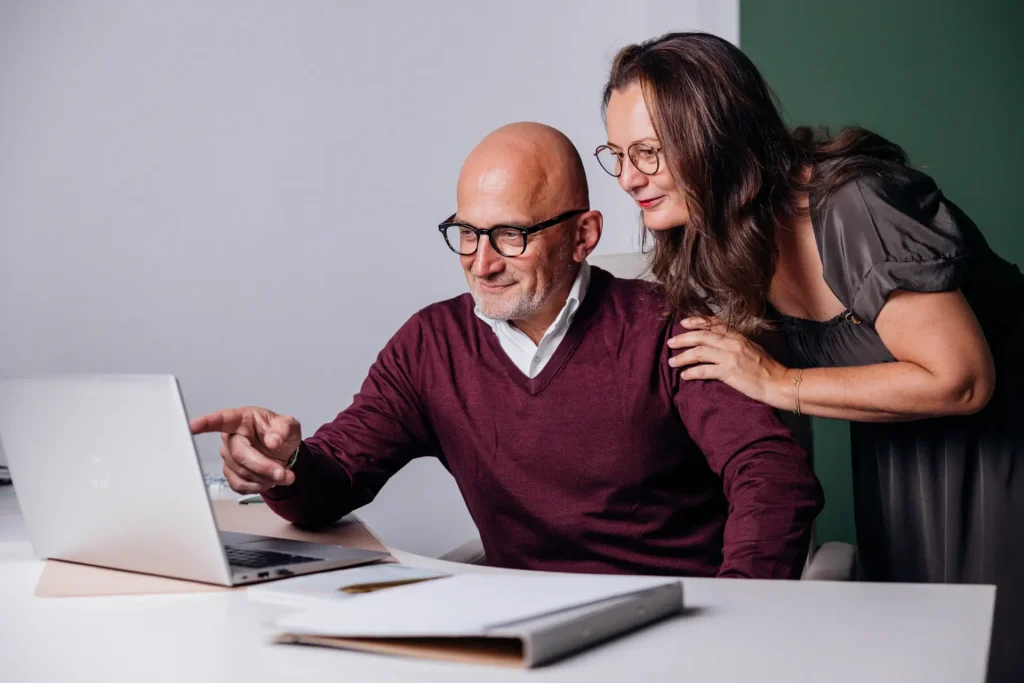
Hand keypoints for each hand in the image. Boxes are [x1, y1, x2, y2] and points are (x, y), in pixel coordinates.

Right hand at [190, 407, 301, 494]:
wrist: (284, 452)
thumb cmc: (280, 433)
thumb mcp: (289, 425)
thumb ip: (283, 429)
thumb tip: (273, 441)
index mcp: (242, 419)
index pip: (222, 419)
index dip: (207, 423)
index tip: (193, 426)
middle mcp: (231, 437)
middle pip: (239, 454)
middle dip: (263, 466)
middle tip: (283, 473)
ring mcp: (229, 456)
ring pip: (241, 472)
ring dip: (265, 478)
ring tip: (282, 474)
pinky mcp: (231, 472)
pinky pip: (240, 484)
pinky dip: (257, 486)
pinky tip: (268, 480)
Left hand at [667, 316, 790, 406]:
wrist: (778, 382)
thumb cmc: (767, 368)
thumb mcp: (752, 348)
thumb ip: (736, 343)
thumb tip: (720, 342)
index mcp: (738, 336)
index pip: (714, 324)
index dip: (697, 321)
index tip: (684, 323)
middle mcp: (732, 343)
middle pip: (701, 336)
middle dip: (683, 339)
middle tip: (670, 343)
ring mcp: (729, 357)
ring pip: (699, 352)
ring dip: (683, 357)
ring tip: (672, 363)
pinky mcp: (728, 372)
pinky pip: (704, 370)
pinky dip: (691, 372)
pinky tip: (684, 376)